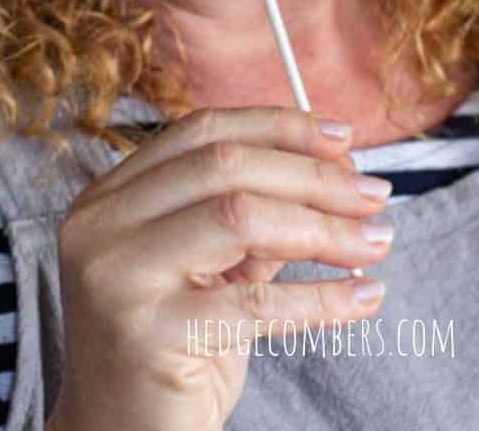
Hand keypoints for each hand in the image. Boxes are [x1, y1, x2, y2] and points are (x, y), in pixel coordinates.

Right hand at [46, 106, 391, 430]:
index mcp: (111, 195)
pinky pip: (255, 303)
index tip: (344, 139)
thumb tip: (340, 168)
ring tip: (377, 243)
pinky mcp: (146, 334)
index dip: (279, 127)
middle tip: (375, 195)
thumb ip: (254, 213)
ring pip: (241, 217)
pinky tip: (364, 298)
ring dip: (325, 229)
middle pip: (226, 165)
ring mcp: (117, 277)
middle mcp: (101, 225)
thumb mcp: (210, 268)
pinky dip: (322, 297)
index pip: (202, 131)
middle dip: (314, 176)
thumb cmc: (174, 351)